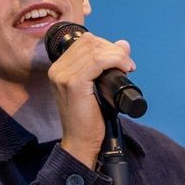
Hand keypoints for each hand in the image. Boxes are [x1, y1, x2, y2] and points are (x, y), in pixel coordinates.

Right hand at [48, 32, 135, 167]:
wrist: (81, 142)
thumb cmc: (89, 118)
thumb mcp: (98, 86)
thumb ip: (106, 64)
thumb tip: (123, 44)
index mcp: (60, 68)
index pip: (84, 42)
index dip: (106, 45)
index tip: (121, 59)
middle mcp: (57, 69)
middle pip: (89, 42)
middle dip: (112, 49)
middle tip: (127, 64)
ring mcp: (63, 75)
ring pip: (94, 49)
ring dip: (117, 55)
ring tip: (127, 67)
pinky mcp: (73, 83)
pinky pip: (97, 61)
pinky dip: (115, 60)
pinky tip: (124, 68)